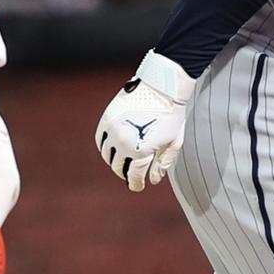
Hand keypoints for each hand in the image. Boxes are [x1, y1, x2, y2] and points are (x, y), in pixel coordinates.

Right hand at [95, 51, 195, 191]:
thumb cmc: (171, 115)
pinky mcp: (107, 119)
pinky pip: (100, 140)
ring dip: (115, 161)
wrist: (161, 87)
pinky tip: (114, 148)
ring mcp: (113, 130)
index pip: (134, 175)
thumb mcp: (173, 142)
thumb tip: (153, 180)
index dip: (136, 184)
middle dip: (125, 174)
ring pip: (107, 156)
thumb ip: (162, 163)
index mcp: (141, 151)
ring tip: (123, 161)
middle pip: (118, 167)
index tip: (138, 186)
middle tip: (131, 175)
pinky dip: (105, 147)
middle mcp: (123, 143)